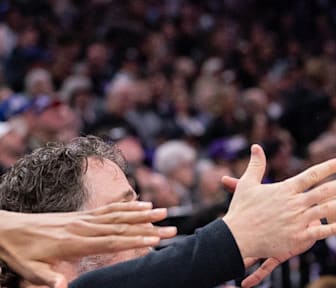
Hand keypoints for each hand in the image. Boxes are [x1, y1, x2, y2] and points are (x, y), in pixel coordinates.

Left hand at [0, 201, 175, 287]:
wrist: (7, 228)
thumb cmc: (20, 252)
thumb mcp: (30, 269)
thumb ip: (48, 277)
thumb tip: (62, 286)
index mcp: (74, 242)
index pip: (110, 241)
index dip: (134, 240)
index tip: (155, 240)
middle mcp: (83, 227)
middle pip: (122, 227)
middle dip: (148, 228)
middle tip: (171, 229)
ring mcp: (84, 219)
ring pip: (119, 215)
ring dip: (142, 214)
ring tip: (164, 212)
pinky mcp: (82, 215)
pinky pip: (109, 210)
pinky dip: (127, 207)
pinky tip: (142, 204)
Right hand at [221, 145, 335, 287]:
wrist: (234, 239)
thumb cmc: (241, 211)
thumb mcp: (247, 184)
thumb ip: (256, 165)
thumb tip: (256, 146)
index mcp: (285, 189)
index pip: (312, 175)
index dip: (329, 167)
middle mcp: (294, 204)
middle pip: (324, 191)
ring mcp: (296, 221)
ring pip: (325, 210)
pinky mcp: (295, 238)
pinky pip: (318, 232)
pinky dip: (332, 228)